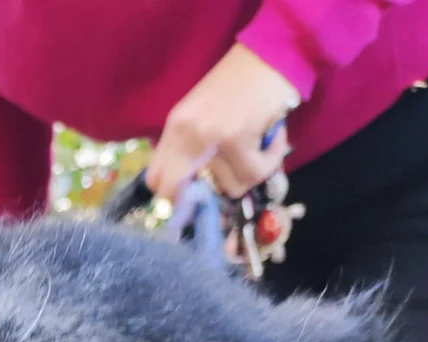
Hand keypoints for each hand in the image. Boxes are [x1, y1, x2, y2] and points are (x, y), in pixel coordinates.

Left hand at [146, 44, 299, 201]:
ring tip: (258, 146)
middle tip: (223, 187)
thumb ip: (191, 148)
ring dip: (249, 173)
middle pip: (175, 193)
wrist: (271, 54)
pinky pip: (255, 174)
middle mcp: (186, 135)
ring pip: (229, 187)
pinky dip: (270, 162)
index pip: (155, 179)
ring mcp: (211, 139)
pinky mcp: (238, 141)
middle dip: (199, 201)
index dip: (172, 197)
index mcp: (175, 128)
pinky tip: (273, 142)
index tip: (193, 198)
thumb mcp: (202, 114)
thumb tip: (197, 190)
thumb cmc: (240, 83)